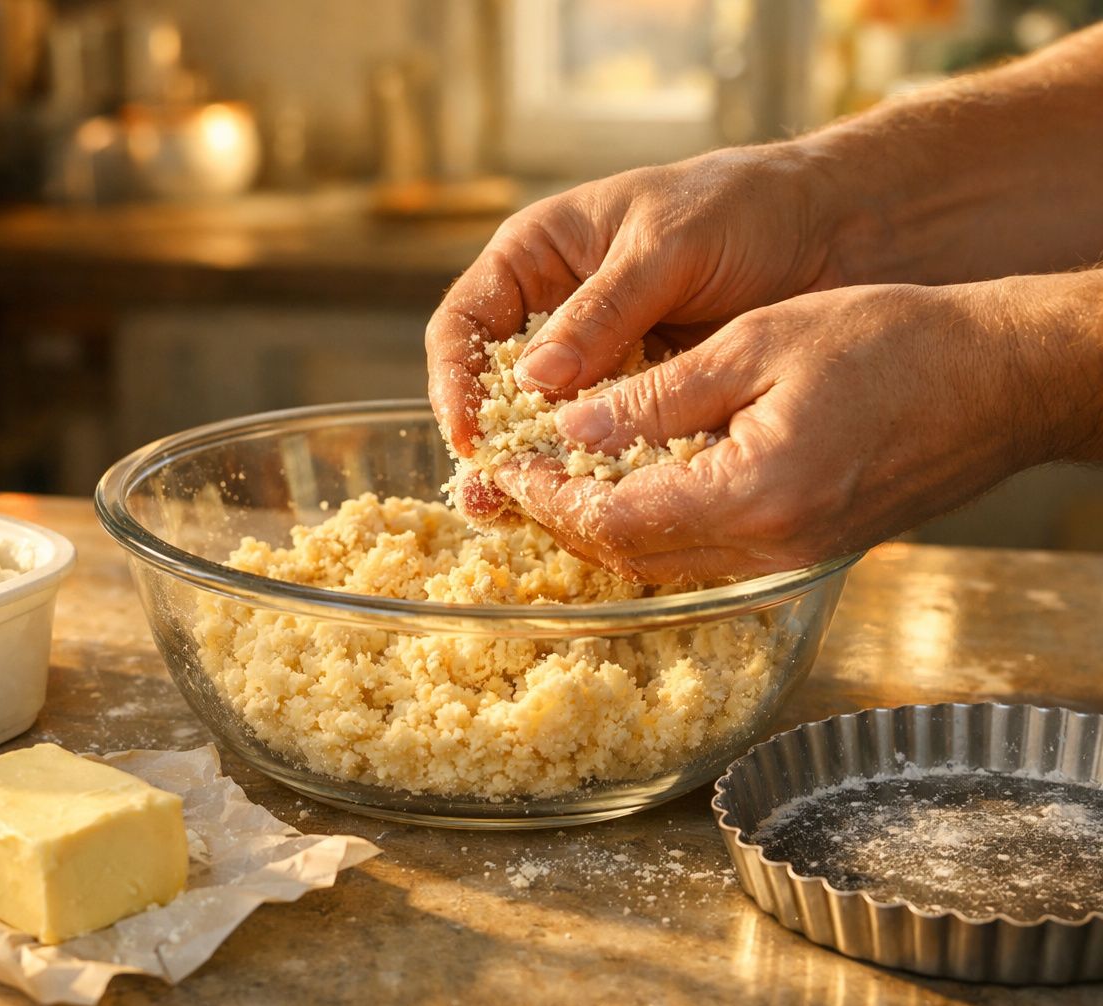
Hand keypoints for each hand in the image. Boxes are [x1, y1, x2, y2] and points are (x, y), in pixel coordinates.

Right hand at [426, 144, 845, 463]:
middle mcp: (556, 313)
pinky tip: (591, 503)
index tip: (469, 431)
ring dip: (535, 466)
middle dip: (487, 438)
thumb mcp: (667, 245)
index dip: (454, 378)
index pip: (466, 322)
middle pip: (492, 384)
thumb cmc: (744, 206)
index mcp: (538, 256)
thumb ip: (604, 310)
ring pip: (545, 422)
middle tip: (488, 491)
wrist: (836, 228)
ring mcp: (598, 362)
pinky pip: (604, 439)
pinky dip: (595, 471)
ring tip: (524, 513)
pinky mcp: (641, 398)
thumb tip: (533, 380)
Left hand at [493, 275, 1102, 582]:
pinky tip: (633, 486)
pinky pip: (709, 555)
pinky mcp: (807, 549)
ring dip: (606, 529)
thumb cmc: (892, 343)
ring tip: (559, 481)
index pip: (614, 523)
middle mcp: (768, 548)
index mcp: (752, 497)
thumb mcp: (758, 343)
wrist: (1002, 378)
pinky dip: (658, 527)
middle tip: (516, 478)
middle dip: (563, 521)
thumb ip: (658, 395)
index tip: (504, 468)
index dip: (547, 499)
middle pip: (632, 559)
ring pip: (667, 564)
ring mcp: (791, 558)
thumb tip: (573, 426)